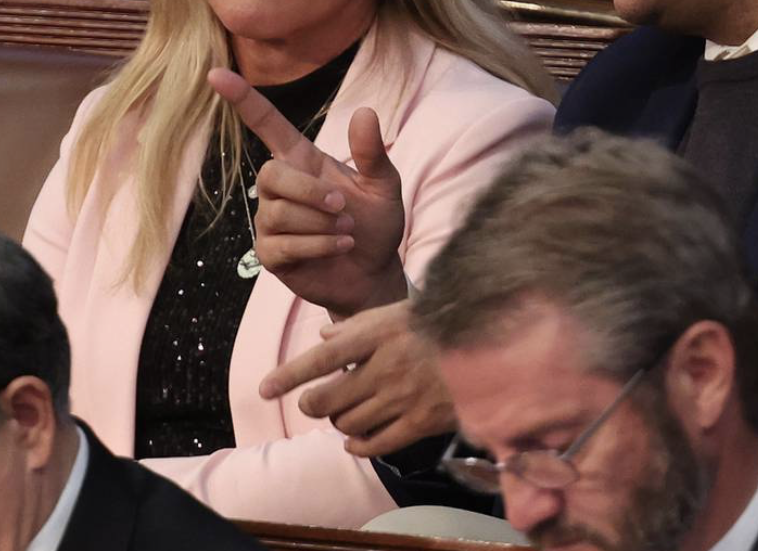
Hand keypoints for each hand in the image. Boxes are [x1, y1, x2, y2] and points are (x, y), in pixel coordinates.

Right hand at [208, 68, 406, 317]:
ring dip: (320, 224)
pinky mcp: (271, 254)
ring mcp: (271, 222)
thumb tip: (365, 111)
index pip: (266, 124)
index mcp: (304, 161)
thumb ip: (372, 153)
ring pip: (278, 213)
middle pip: (269, 174)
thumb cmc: (376, 223)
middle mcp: (281, 188)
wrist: (374, 272)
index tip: (217, 73)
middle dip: (308, 191)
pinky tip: (340, 246)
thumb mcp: (383, 185)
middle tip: (343, 207)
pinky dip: (317, 245)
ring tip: (347, 231)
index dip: (244, 100)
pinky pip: (282, 245)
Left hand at [260, 300, 455, 456]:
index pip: (321, 358)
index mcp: (379, 334)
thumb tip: (324, 335)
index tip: (264, 388)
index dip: (288, 375)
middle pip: (326, 399)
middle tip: (315, 400)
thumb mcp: (399, 312)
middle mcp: (386, 367)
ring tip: (349, 410)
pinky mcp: (421, 422)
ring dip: (340, 420)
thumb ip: (359, 324)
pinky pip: (375, 444)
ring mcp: (403, 397)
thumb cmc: (440, 324)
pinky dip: (358, 445)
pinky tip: (357, 439)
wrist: (492, 346)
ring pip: (347, 423)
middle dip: (313, 403)